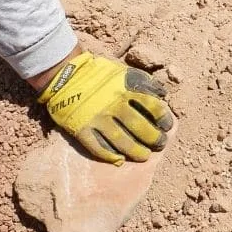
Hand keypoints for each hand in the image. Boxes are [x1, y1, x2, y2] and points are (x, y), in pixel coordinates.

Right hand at [37, 52, 173, 164]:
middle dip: (154, 139)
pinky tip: (119, 160)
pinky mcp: (81, 129)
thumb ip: (143, 82)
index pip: (154, 107)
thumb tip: (163, 96)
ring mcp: (97, 118)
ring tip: (144, 156)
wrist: (65, 75)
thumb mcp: (124, 72)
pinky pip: (98, 148)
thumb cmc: (99, 74)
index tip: (167, 126)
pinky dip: (110, 156)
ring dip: (135, 151)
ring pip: (121, 141)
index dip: (164, 119)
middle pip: (141, 128)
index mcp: (126, 89)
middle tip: (160, 144)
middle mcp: (114, 105)